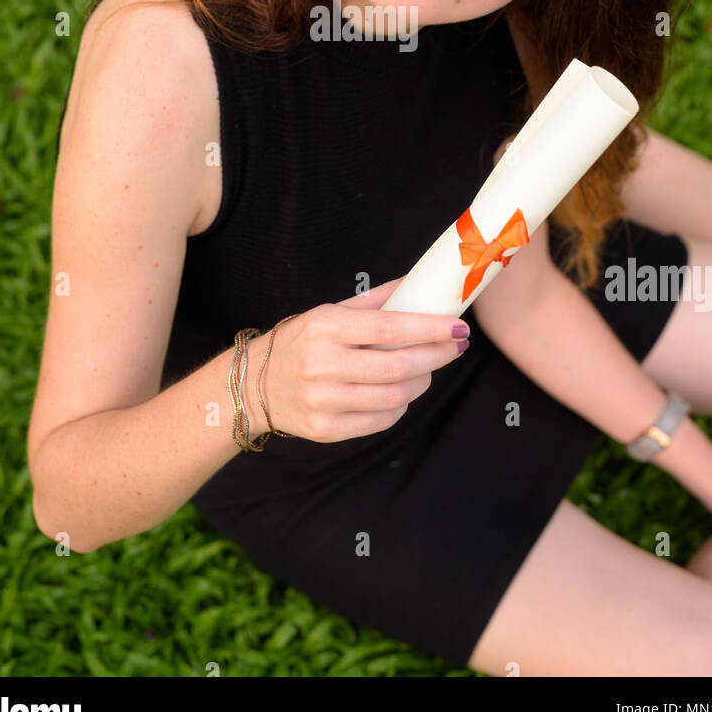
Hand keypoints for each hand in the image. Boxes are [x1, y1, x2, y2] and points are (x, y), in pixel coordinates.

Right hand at [258, 277, 470, 443]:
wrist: (253, 384)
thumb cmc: (300, 342)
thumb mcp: (329, 312)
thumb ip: (375, 300)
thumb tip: (417, 283)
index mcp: (324, 327)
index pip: (389, 328)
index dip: (430, 329)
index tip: (458, 327)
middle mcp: (322, 364)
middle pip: (397, 365)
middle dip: (437, 356)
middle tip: (456, 347)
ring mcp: (322, 400)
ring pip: (394, 396)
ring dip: (422, 381)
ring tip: (429, 368)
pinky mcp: (324, 429)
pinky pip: (380, 421)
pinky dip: (400, 406)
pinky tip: (403, 392)